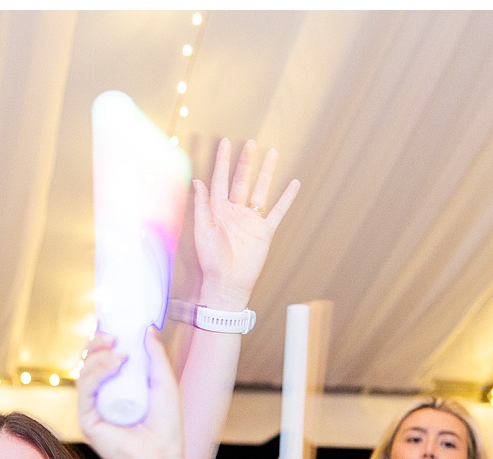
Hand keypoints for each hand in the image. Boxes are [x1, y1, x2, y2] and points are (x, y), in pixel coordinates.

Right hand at [76, 332, 183, 458]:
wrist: (159, 457)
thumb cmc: (165, 427)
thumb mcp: (164, 383)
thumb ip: (156, 356)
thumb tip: (148, 329)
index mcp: (120, 386)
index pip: (106, 356)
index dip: (106, 339)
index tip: (116, 325)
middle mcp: (104, 394)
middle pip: (91, 360)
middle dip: (98, 343)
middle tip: (113, 335)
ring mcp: (94, 406)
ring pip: (84, 371)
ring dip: (99, 356)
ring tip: (119, 353)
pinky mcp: (87, 417)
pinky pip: (84, 388)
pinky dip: (96, 371)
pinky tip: (113, 364)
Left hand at [189, 139, 300, 307]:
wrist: (227, 284)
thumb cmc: (210, 261)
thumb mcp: (202, 231)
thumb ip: (201, 206)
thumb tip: (198, 180)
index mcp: (217, 210)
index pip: (220, 180)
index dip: (222, 161)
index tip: (225, 142)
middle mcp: (234, 211)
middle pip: (241, 180)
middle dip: (245, 161)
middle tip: (250, 142)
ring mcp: (251, 220)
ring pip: (260, 190)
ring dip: (266, 173)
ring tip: (272, 153)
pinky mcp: (265, 231)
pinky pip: (278, 211)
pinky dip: (287, 198)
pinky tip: (294, 184)